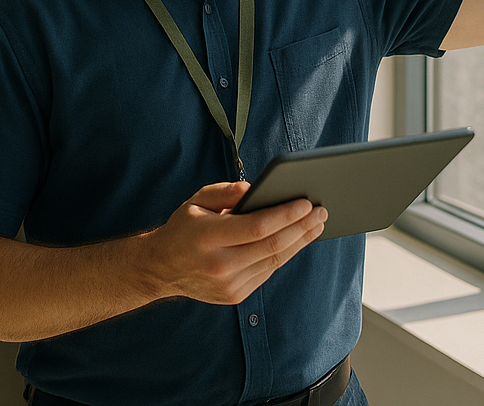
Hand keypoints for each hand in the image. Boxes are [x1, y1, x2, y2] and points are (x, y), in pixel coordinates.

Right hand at [143, 182, 326, 304]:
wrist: (160, 269)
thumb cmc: (184, 227)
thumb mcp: (198, 200)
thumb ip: (228, 192)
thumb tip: (258, 189)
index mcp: (208, 237)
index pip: (257, 226)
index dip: (286, 214)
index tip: (307, 203)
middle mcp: (220, 265)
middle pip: (272, 246)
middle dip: (302, 227)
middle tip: (322, 211)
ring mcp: (228, 285)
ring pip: (274, 261)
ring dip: (300, 242)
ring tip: (317, 224)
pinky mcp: (235, 295)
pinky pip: (267, 271)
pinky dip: (285, 254)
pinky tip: (298, 239)